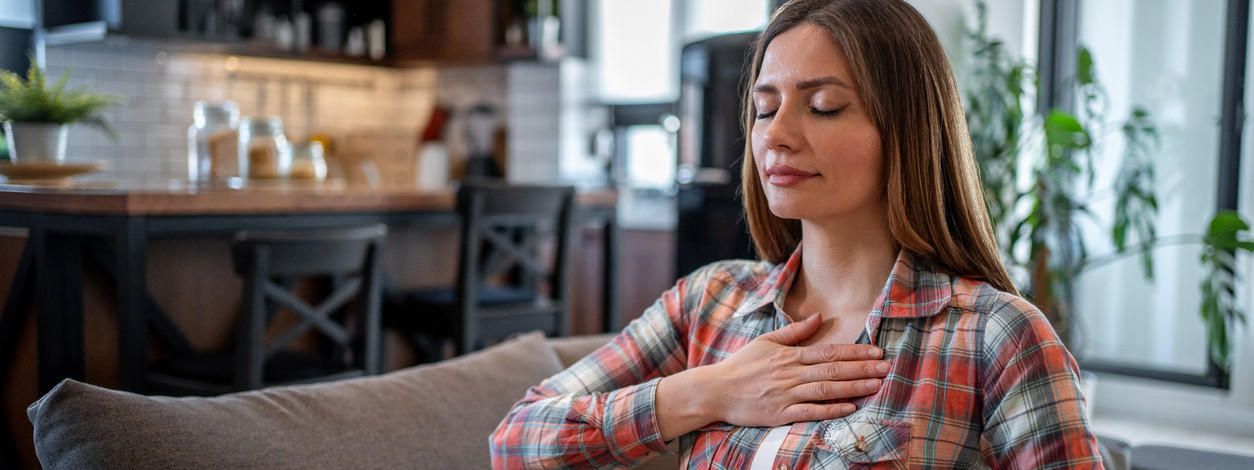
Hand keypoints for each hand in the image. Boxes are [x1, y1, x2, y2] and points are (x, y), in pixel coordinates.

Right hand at [702, 314, 889, 426]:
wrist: (715, 390)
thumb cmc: (741, 366)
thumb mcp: (766, 342)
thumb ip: (795, 330)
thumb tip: (819, 316)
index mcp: (789, 355)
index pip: (828, 351)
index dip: (854, 352)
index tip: (876, 352)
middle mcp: (790, 373)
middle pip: (832, 370)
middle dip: (862, 368)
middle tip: (886, 367)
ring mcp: (786, 394)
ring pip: (825, 390)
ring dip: (853, 388)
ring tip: (875, 385)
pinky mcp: (780, 414)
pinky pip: (810, 412)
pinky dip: (830, 410)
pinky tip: (849, 408)